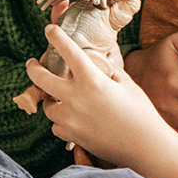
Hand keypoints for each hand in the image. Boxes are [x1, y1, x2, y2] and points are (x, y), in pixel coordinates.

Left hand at [26, 24, 173, 166]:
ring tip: (59, 96)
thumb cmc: (141, 113)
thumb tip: (99, 62)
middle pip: (41, 79)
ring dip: (51, 99)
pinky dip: (61, 121)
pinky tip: (72, 118)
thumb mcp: (127, 84)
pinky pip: (57, 126)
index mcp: (92, 80)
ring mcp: (71, 119)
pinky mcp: (72, 137)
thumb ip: (108, 70)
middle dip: (33, 68)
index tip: (49, 30)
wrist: (145, 147)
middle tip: (32, 63)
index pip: (69, 52)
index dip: (57, 38)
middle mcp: (76, 98)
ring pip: (48, 106)